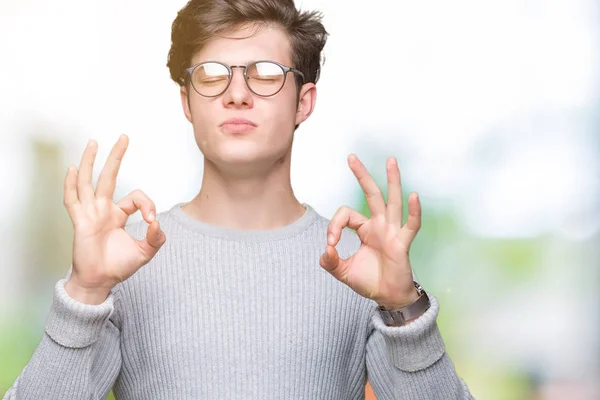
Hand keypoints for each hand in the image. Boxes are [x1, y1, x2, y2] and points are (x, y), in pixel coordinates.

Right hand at [63, 135, 165, 303]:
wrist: (101, 281)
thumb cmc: (119, 266)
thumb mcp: (145, 252)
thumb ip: (156, 238)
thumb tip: (157, 223)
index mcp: (118, 214)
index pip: (136, 197)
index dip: (147, 204)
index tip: (152, 221)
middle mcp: (103, 209)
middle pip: (109, 177)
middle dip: (116, 156)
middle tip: (124, 137)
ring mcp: (90, 213)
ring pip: (88, 182)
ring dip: (90, 162)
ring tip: (93, 142)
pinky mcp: (80, 222)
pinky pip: (73, 200)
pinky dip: (71, 185)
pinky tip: (72, 169)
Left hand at [319, 154, 420, 309]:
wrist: (388, 298)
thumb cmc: (369, 281)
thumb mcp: (343, 272)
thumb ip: (331, 262)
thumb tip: (325, 251)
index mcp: (365, 229)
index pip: (346, 215)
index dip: (334, 226)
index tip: (330, 245)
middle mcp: (379, 225)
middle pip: (371, 194)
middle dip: (361, 175)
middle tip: (351, 157)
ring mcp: (392, 231)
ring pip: (391, 201)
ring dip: (392, 180)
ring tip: (390, 161)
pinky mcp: (403, 243)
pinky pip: (411, 224)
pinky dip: (414, 211)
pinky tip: (414, 195)